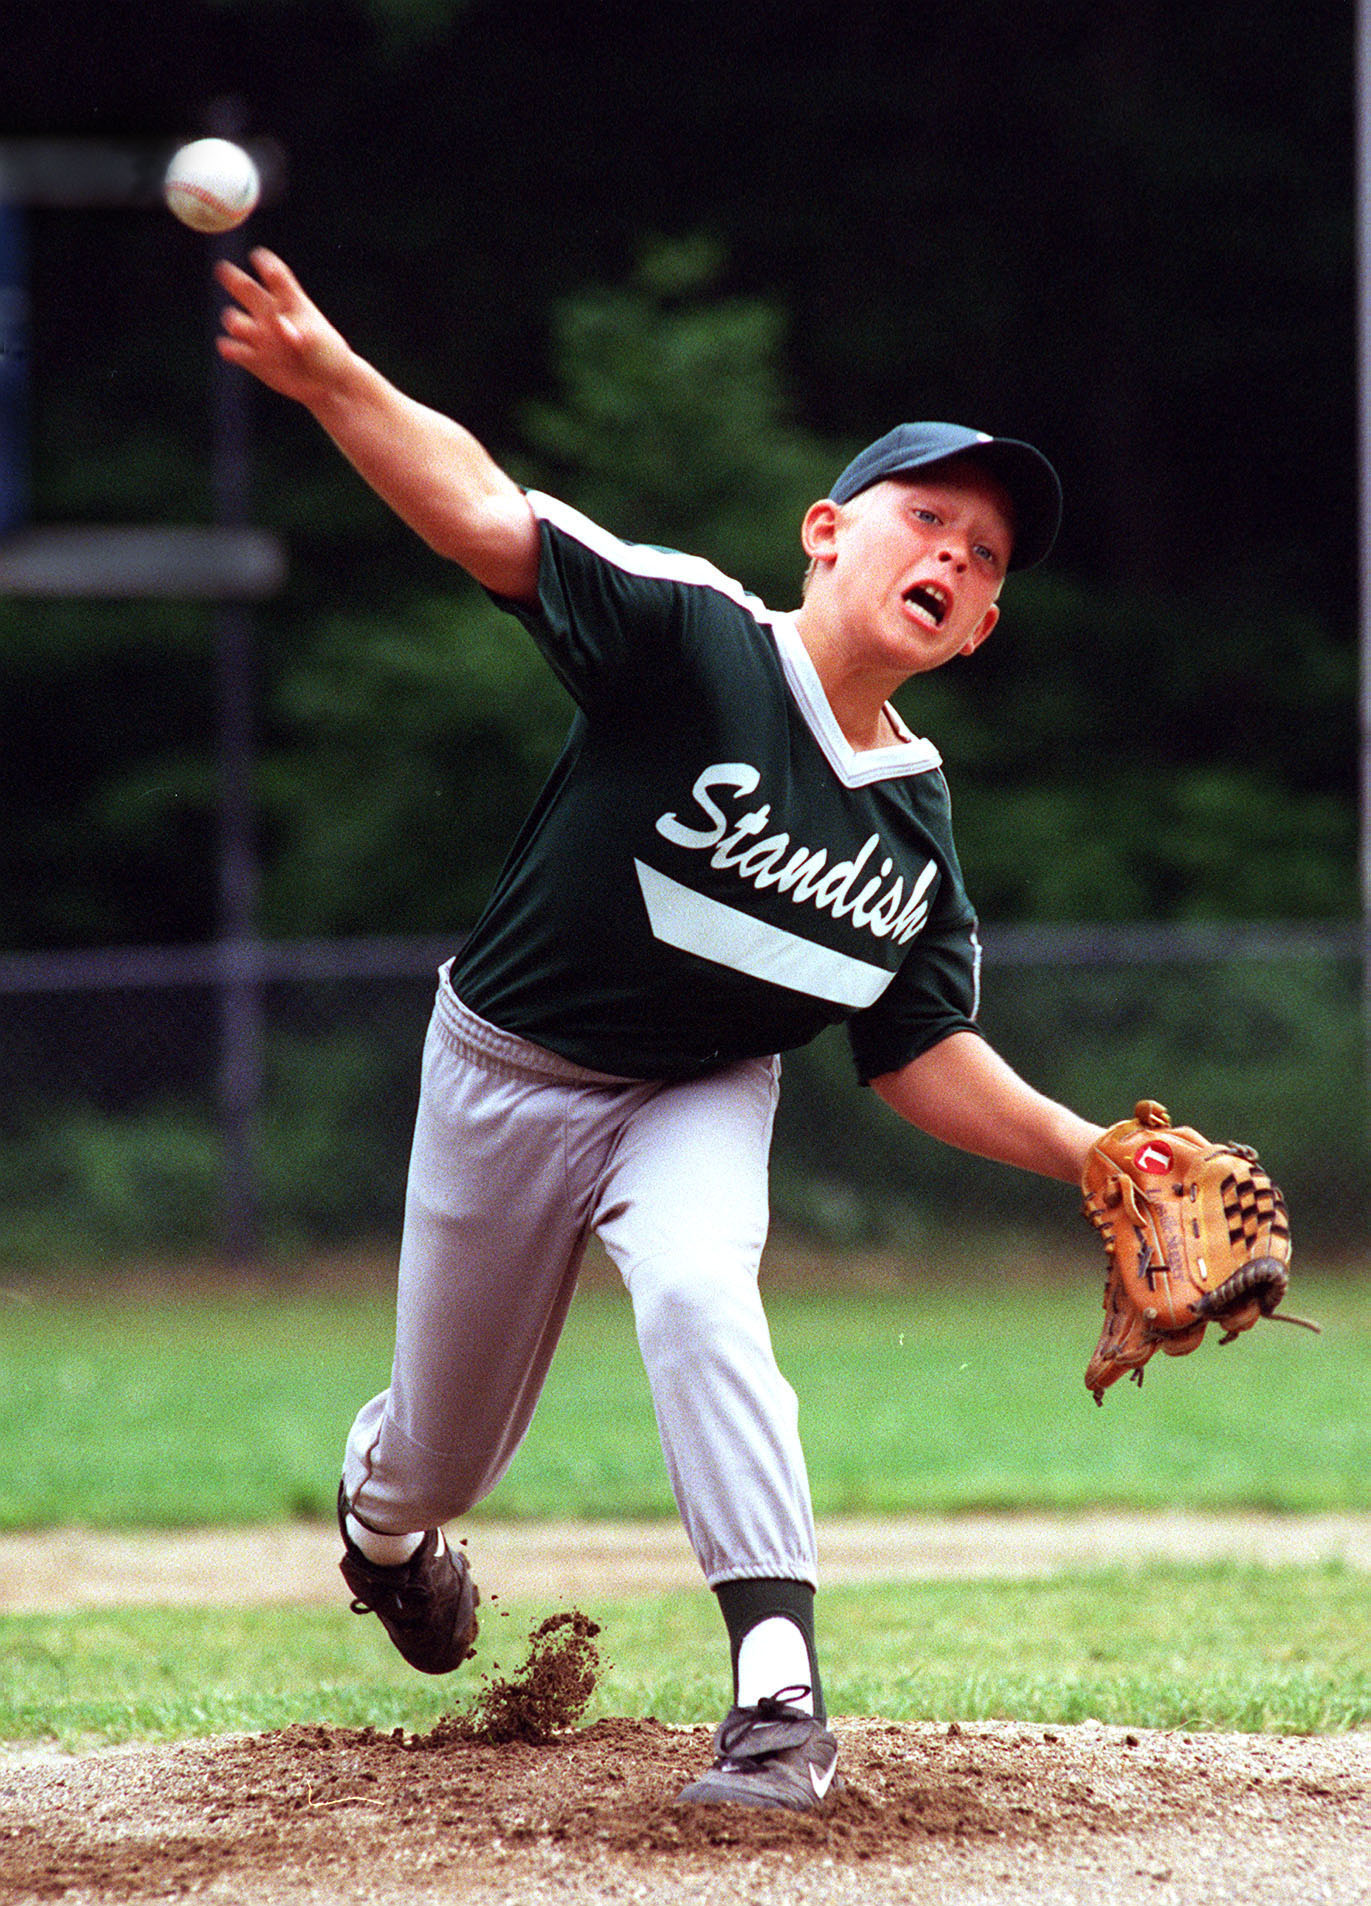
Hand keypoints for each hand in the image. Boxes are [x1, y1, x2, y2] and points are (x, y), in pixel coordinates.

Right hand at [215, 248, 353, 406]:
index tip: (258, 257)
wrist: (328, 386)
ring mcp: (259, 336)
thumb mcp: (320, 341)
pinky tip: (230, 349)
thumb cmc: (329, 357)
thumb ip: (300, 331)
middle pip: (247, 290)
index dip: (266, 265)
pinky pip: (233, 349)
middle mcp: (271, 315)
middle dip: (233, 279)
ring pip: (235, 321)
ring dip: (235, 322)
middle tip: (222, 269)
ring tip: (242, 329)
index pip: (277, 278)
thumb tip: (280, 325)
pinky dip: (229, 348)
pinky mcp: (252, 359)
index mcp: (291, 302)